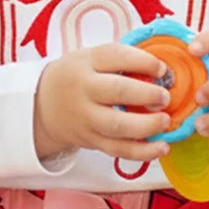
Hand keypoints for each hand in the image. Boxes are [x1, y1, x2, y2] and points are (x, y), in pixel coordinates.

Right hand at [34, 43, 174, 162]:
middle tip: (165, 97)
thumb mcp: (91, 59)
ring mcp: (86, 118)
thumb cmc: (77, 77)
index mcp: (86, 62)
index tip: (162, 68)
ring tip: (166, 121)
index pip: (116, 57)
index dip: (143, 62)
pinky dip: (143, 152)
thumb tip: (163, 69)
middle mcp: (84, 90)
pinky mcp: (91, 141)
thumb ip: (121, 61)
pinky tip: (162, 147)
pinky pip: (118, 149)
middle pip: (117, 91)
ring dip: (147, 125)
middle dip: (147, 94)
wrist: (43, 106)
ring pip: (118, 126)